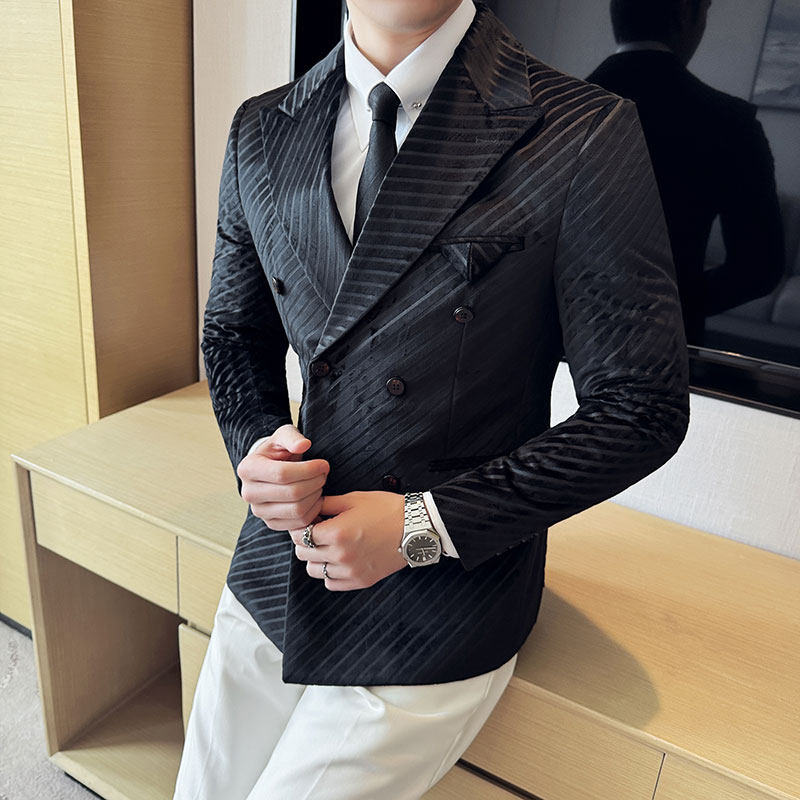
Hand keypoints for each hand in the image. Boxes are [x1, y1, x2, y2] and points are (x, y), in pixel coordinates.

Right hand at [237, 424, 328, 530]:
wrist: (270, 469)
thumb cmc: (278, 450)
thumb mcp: (283, 435)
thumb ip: (292, 437)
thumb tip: (304, 445)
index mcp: (248, 469)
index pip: (282, 474)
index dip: (308, 470)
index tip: (324, 464)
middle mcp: (248, 493)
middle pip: (292, 493)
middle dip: (315, 482)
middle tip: (324, 473)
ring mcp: (259, 511)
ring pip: (297, 510)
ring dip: (316, 496)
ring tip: (320, 483)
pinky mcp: (271, 523)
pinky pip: (299, 523)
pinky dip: (314, 510)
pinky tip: (316, 497)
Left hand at [289, 491, 406, 591]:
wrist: (416, 527)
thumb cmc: (386, 509)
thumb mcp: (354, 499)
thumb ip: (327, 503)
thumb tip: (309, 506)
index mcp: (336, 533)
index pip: (300, 535)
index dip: (300, 527)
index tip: (307, 522)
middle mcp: (340, 555)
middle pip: (303, 554)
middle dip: (305, 542)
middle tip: (316, 532)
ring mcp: (350, 571)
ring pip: (314, 571)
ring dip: (315, 559)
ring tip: (326, 547)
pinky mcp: (361, 580)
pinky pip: (331, 583)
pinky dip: (329, 573)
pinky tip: (337, 560)